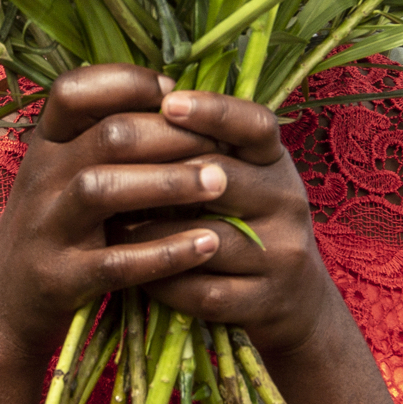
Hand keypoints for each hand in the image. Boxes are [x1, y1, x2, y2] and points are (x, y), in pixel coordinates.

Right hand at [0, 64, 232, 364]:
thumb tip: (176, 98)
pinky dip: (163, 253)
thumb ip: (103, 138)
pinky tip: (206, 245)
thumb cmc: (57, 226)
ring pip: (102, 190)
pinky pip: (115, 263)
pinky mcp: (60, 279)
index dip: (127, 82)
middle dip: (172, 135)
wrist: (5, 304)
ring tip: (218, 184)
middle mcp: (40, 178)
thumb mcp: (64, 173)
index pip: (73, 91)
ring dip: (168, 183)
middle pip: (106, 137)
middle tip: (222, 144)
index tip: (176, 93)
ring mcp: (46, 228)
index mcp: (46, 144)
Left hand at [120, 88, 346, 360]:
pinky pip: (205, 291)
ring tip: (112, 224)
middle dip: (161, 176)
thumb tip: (135, 102)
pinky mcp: (267, 301)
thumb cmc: (244, 220)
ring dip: (152, 233)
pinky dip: (165, 282)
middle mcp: (288, 200)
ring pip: (207, 239)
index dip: (213, 110)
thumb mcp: (238, 173)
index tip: (167, 102)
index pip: (254, 124)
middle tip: (108, 172)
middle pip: (222, 177)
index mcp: (275, 161)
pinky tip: (136, 274)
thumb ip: (200, 143)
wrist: (294, 299)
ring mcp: (282, 254)